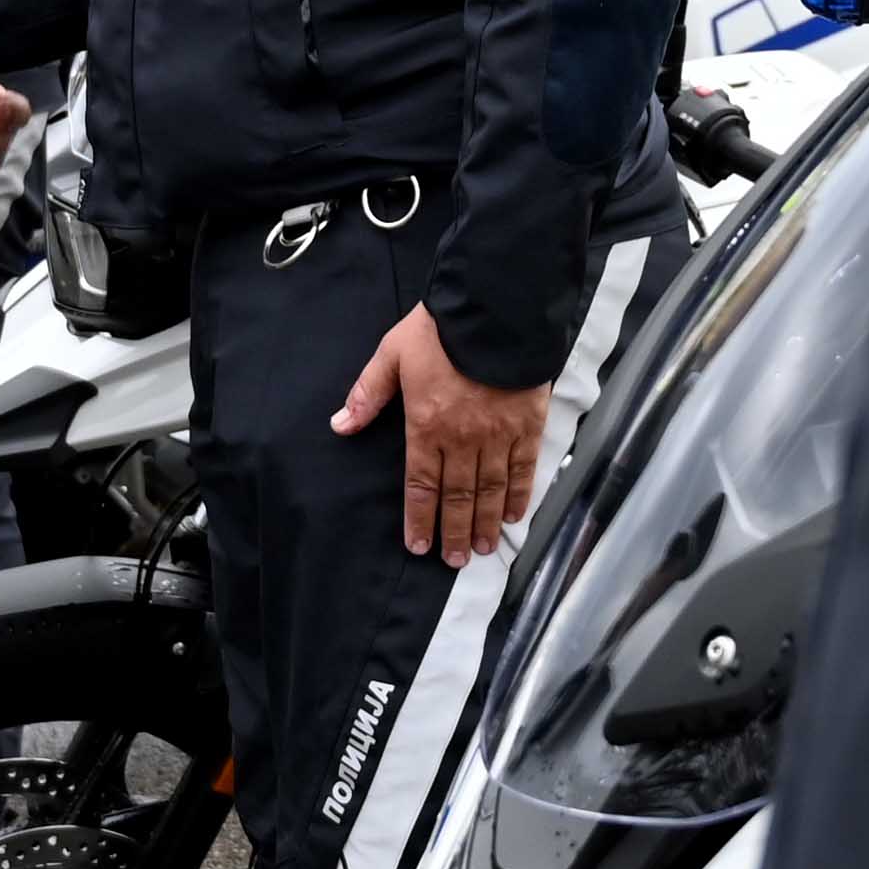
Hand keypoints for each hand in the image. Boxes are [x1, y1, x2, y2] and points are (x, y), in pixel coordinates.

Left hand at [333, 303, 550, 569]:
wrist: (496, 308)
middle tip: (455, 561)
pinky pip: (522, 468)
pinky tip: (514, 515)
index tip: (419, 546)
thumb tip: (340, 425)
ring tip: (483, 549)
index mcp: (426, 426)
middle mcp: (462, 439)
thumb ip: (368, 393)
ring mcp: (498, 434)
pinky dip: (518, 494)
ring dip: (485, 522)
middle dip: (454, 533)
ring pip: (490, 490)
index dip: (420, 519)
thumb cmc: (441, 329)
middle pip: (457, 496)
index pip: (421, 484)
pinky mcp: (528, 424)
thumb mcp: (392, 353)